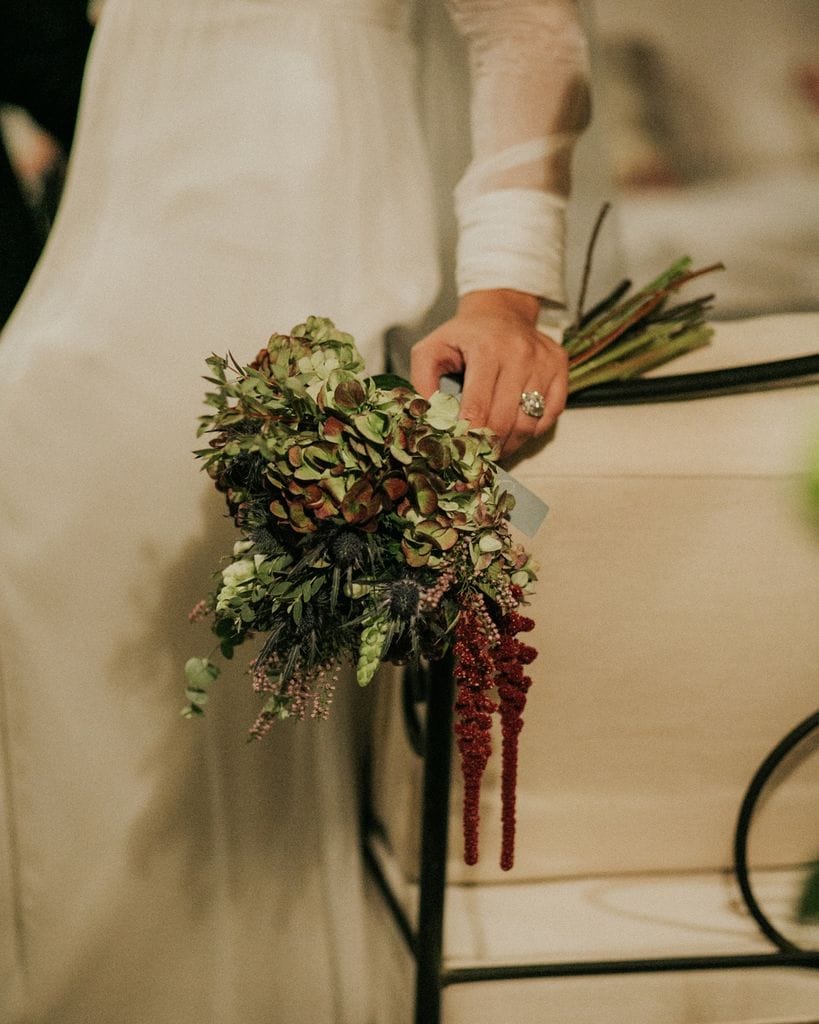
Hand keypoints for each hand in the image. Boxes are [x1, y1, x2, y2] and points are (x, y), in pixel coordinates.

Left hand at [410, 289, 567, 458]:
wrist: (501, 311)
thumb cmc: (464, 336)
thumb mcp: (431, 349)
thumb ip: (422, 381)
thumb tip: (430, 417)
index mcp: (486, 349)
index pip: (478, 407)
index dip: (469, 435)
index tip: (461, 449)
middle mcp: (519, 354)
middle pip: (505, 420)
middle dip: (489, 445)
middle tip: (477, 455)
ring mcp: (543, 361)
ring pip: (529, 422)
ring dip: (511, 443)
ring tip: (494, 447)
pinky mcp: (559, 367)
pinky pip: (551, 414)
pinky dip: (533, 430)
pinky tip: (516, 429)